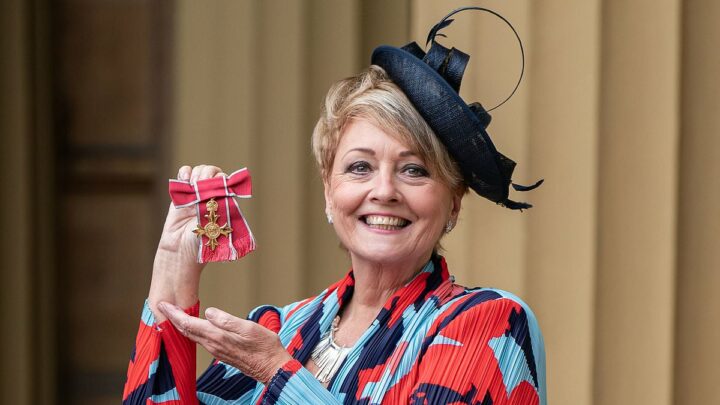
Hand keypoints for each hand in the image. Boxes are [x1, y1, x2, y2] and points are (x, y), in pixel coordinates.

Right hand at [156, 165, 226, 269]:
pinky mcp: (182, 192)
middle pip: (212, 172)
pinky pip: (184, 174)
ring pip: (199, 170)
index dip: (221, 179)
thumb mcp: (215, 223)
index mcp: (223, 200)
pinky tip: (185, 180)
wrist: (182, 249)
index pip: (225, 180)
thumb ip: (218, 206)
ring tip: (194, 185)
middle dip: (208, 174)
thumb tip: (220, 189)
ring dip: (197, 173)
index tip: (216, 186)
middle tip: (202, 184)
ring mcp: (196, 192)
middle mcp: (210, 194)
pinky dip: (185, 172)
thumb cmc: (203, 241)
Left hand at [158, 302, 292, 383]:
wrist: (271, 367)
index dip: (174, 314)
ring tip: (174, 314)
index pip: (188, 324)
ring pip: (192, 336)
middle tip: (163, 307)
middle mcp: (212, 345)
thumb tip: (209, 312)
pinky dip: (191, 331)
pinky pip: (200, 340)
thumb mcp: (248, 328)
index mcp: (217, 336)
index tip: (163, 304)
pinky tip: (193, 326)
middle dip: (173, 319)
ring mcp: (216, 350)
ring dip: (181, 325)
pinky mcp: (221, 352)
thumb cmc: (264, 346)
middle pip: (186, 331)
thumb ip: (226, 320)